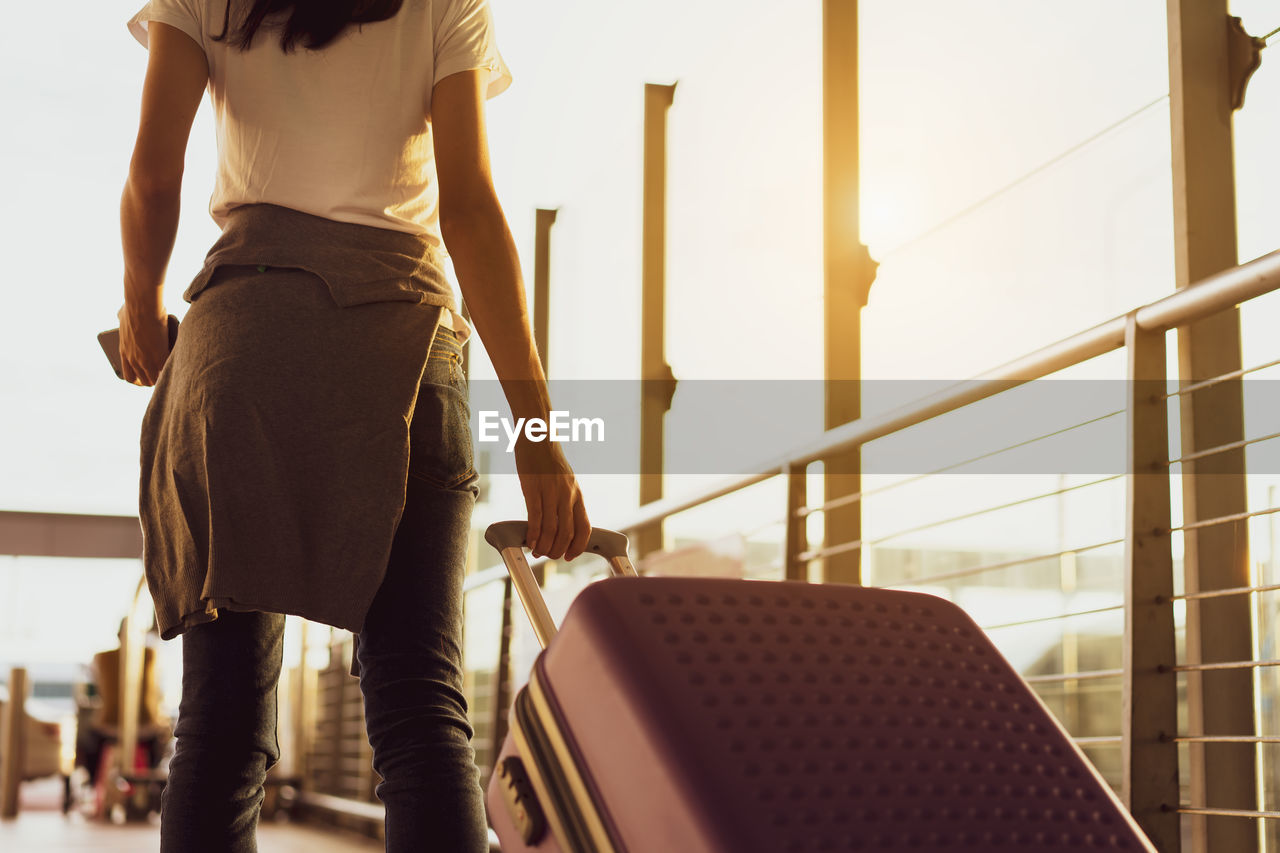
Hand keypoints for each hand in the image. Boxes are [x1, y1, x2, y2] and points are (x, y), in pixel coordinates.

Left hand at [118, 305, 170, 386]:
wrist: (142, 305)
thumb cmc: (132, 306)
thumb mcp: (121, 317)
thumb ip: (122, 320)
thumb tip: (121, 315)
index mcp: (124, 352)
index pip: (129, 377)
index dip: (140, 379)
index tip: (147, 376)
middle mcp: (134, 360)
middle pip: (145, 381)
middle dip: (154, 379)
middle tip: (162, 373)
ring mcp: (147, 360)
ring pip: (156, 380)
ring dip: (164, 376)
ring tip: (171, 369)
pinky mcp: (160, 356)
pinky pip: (168, 370)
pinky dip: (173, 368)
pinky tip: (178, 363)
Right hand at [513, 437, 590, 560]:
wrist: (538, 436)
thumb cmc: (548, 460)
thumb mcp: (564, 481)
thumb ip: (564, 500)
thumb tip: (559, 523)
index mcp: (577, 494)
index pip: (584, 527)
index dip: (579, 545)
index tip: (570, 555)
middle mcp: (567, 495)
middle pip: (567, 532)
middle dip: (559, 550)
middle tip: (549, 555)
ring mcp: (551, 492)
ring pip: (552, 528)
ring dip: (545, 545)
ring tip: (538, 551)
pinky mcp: (533, 489)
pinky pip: (536, 517)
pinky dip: (534, 534)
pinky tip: (530, 541)